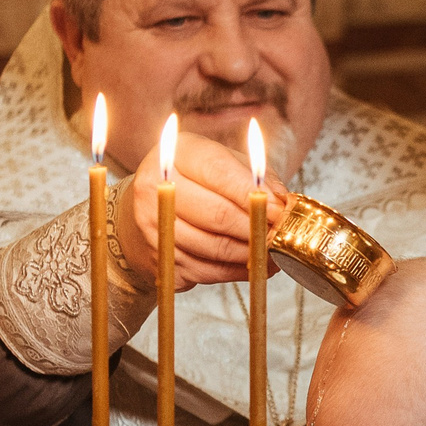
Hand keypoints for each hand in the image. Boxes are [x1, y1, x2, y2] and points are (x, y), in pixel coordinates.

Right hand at [115, 132, 284, 290]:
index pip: (219, 171)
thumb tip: (282, 201)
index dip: (253, 193)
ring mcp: (153, 227)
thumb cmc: (194, 183)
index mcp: (175, 154)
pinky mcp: (159, 260)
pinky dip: (238, 271)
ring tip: (273, 250)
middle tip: (281, 234)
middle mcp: (154, 188)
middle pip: (217, 214)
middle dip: (256, 227)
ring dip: (251, 253)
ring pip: (215, 248)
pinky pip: (208, 271)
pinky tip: (255, 264)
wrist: (142, 212)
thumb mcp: (222, 165)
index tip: (280, 210)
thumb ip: (254, 176)